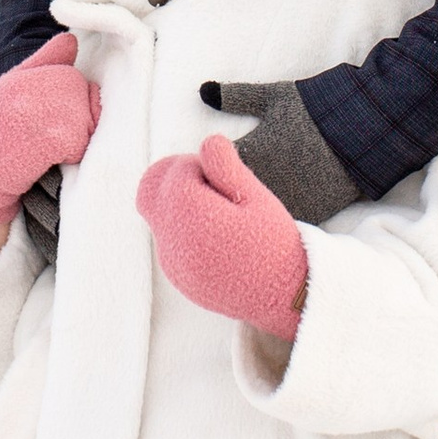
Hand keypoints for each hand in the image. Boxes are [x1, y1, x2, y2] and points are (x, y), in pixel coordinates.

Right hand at [0, 34, 99, 229]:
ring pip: (87, 116)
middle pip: (82, 93)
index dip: (65, 99)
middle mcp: (30, 89)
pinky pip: (82, 140)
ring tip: (45, 148)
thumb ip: (44, 63)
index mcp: (22, 77)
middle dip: (75, 115)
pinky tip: (46, 159)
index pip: (69, 75)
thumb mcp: (12, 92)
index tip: (42, 119)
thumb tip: (70, 39)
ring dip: (76, 136)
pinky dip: (72, 154)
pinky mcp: (56, 138)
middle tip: (44, 136)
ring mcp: (43, 112)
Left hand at [136, 134, 308, 338]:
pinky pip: (168, 240)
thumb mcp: (256, 197)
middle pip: (152, 188)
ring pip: (159, 215)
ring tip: (222, 214)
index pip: (176, 170)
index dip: (201, 165)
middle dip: (176, 177)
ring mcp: (172, 261)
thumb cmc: (274, 243)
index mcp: (191, 216)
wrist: (285, 297)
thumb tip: (207, 141)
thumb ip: (225, 167)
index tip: (228, 177)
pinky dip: (185, 228)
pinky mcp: (178, 277)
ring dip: (181, 204)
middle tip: (213, 184)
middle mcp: (172, 240)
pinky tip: (219, 237)